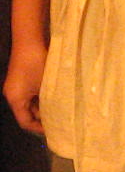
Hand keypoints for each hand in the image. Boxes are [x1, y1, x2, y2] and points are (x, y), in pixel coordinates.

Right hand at [7, 0, 49, 136]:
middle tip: (62, 122)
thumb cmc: (38, 64)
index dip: (40, 128)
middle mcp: (13, 96)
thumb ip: (52, 100)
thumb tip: (64, 112)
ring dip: (44, 107)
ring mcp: (16, 87)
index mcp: (16, 100)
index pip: (26, 122)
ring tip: (62, 111)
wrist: (29, 41)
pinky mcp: (22, 79)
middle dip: (44, 118)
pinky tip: (57, 97)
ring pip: (31, 104)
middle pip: (28, 113)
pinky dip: (42, 97)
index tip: (55, 131)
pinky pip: (31, 94)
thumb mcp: (47, 85)